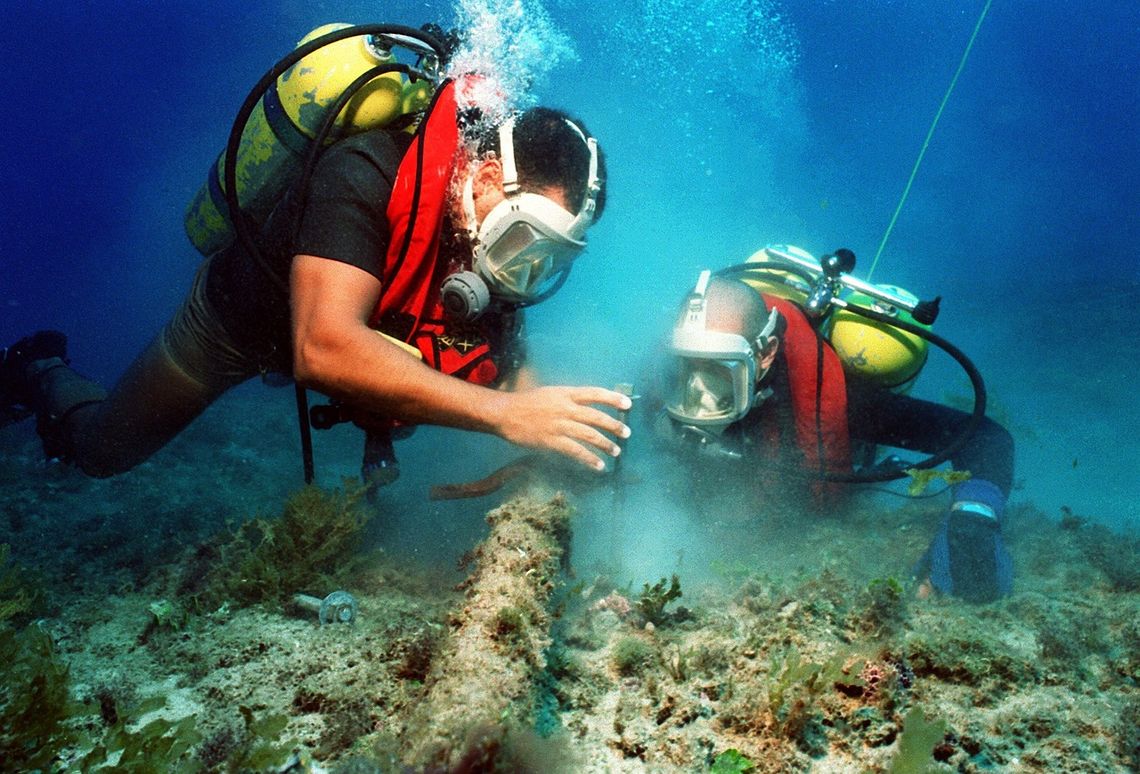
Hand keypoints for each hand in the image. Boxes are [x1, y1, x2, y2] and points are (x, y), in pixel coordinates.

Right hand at [488, 386, 631, 470]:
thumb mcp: (550, 393)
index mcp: (565, 394)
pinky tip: (599, 465)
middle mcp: (565, 408)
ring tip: (616, 451)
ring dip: (606, 444)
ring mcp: (558, 425)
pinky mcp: (551, 440)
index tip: (628, 404)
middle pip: (596, 417)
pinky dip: (589, 459)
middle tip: (627, 433)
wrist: (504, 413)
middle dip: (614, 425)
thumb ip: (568, 399)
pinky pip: (575, 451)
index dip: (613, 398)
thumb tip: (587, 406)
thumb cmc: (526, 403)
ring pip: (589, 435)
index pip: (595, 393)